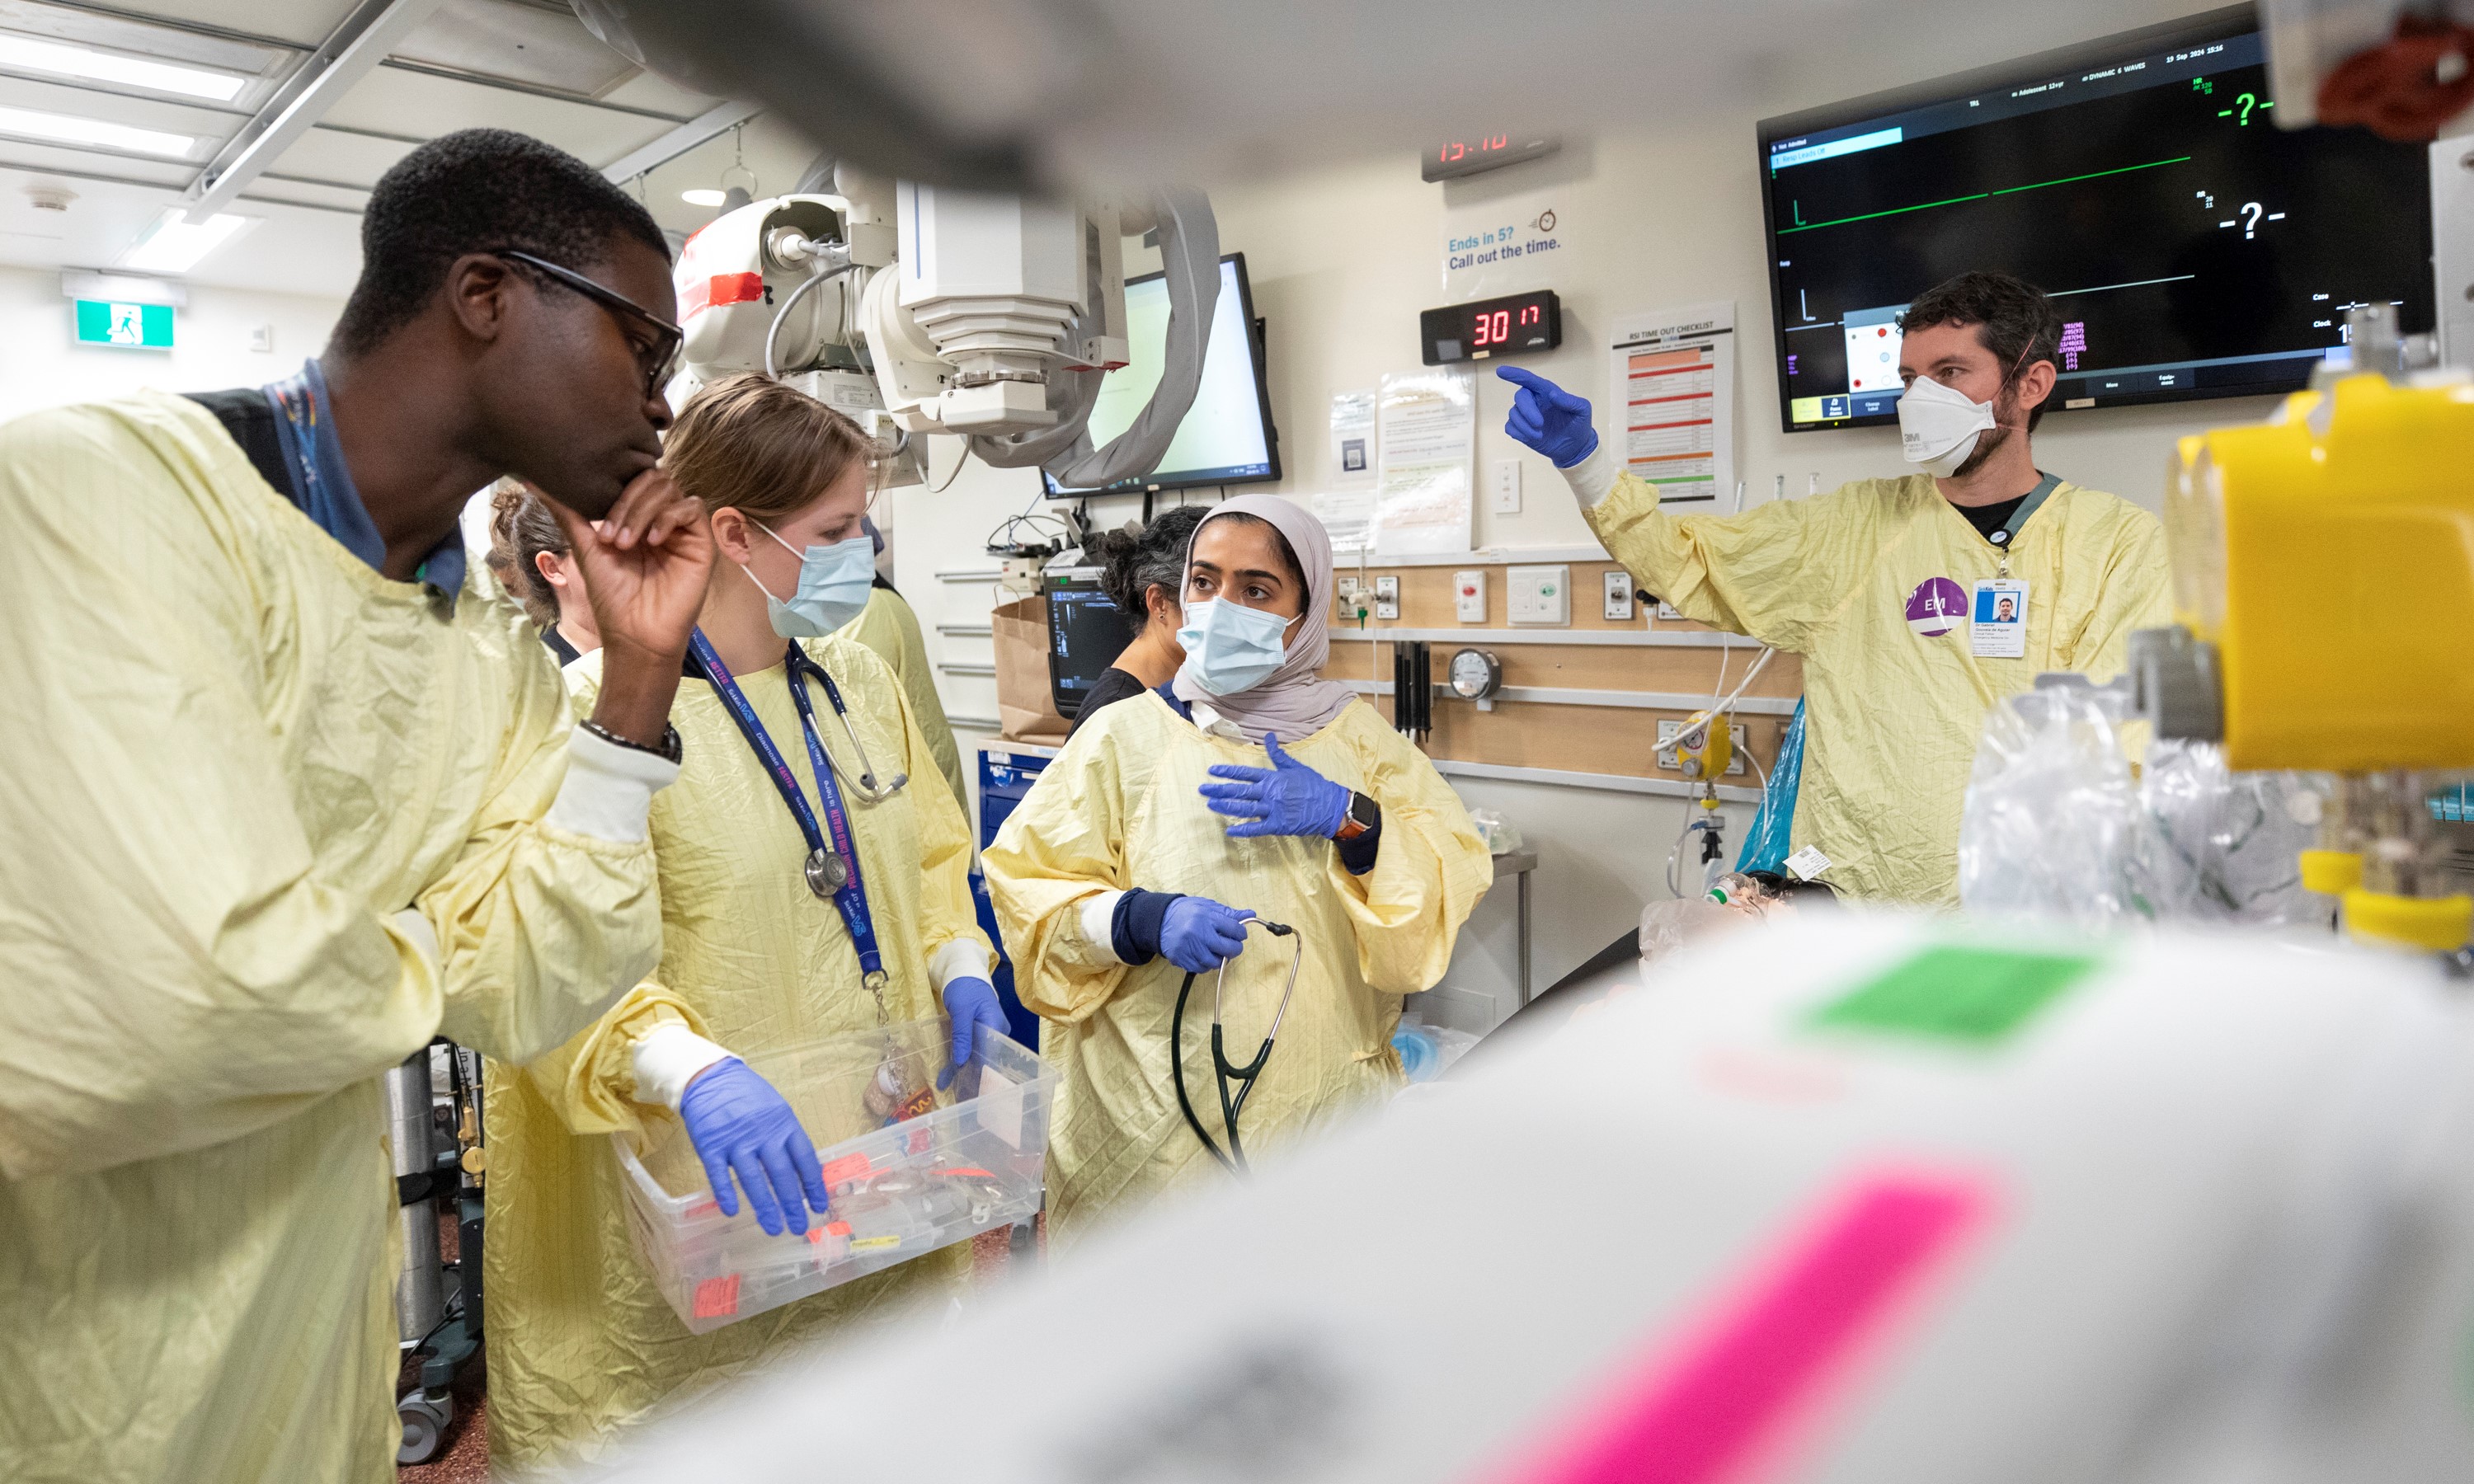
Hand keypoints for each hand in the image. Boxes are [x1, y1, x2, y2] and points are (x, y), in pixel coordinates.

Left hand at [550, 467, 711, 746]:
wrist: (634, 634)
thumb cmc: (612, 596)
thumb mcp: (585, 548)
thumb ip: (566, 512)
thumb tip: (531, 480)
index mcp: (637, 517)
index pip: (633, 478)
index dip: (615, 486)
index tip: (595, 518)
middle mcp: (661, 519)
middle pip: (653, 478)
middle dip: (627, 501)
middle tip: (610, 536)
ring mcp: (682, 530)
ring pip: (670, 489)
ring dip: (642, 512)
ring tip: (626, 544)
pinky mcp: (702, 542)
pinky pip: (692, 508)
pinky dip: (668, 518)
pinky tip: (652, 542)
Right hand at [677, 1058, 829, 1235]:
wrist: (711, 1077)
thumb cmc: (749, 1095)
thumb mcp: (777, 1109)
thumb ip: (788, 1137)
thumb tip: (806, 1171)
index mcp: (784, 1124)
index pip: (805, 1159)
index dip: (814, 1185)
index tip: (820, 1206)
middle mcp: (763, 1134)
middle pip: (782, 1174)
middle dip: (793, 1204)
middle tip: (800, 1227)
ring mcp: (735, 1141)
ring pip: (753, 1179)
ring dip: (765, 1207)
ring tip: (774, 1228)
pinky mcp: (710, 1146)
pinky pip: (719, 1174)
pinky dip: (725, 1193)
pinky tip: (732, 1211)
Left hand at [938, 976, 1008, 1088]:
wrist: (962, 970)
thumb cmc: (965, 987)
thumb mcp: (962, 1010)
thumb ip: (962, 1035)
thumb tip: (960, 1062)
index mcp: (996, 1026)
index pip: (992, 1056)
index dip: (983, 1075)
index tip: (973, 1092)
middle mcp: (995, 1032)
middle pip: (986, 1059)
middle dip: (973, 1078)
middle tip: (961, 1097)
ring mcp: (986, 1032)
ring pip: (977, 1056)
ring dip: (964, 1072)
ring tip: (953, 1091)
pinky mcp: (976, 1031)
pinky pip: (969, 1049)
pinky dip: (959, 1061)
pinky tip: (947, 1077)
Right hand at [1158, 896, 1254, 973]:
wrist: (1160, 919)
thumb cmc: (1186, 912)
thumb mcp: (1208, 906)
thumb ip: (1229, 913)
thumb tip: (1250, 914)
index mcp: (1206, 917)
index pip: (1235, 929)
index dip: (1241, 933)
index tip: (1239, 933)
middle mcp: (1198, 933)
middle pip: (1229, 949)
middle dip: (1235, 948)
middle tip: (1231, 945)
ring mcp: (1189, 948)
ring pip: (1216, 962)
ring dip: (1220, 958)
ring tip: (1217, 950)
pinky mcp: (1181, 959)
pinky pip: (1201, 969)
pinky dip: (1206, 964)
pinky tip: (1204, 955)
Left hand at [1200, 733, 1351, 839]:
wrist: (1330, 806)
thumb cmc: (1313, 785)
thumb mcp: (1295, 766)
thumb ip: (1278, 753)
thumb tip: (1269, 736)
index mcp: (1272, 778)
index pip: (1244, 773)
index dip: (1227, 772)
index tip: (1211, 771)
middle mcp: (1269, 792)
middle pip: (1238, 790)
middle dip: (1218, 789)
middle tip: (1202, 789)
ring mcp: (1272, 809)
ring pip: (1243, 808)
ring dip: (1225, 806)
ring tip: (1210, 805)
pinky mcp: (1278, 825)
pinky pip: (1256, 828)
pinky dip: (1242, 830)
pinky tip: (1229, 831)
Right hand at [1498, 366, 1597, 467]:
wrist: (1575, 448)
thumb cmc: (1579, 424)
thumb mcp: (1582, 410)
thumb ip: (1570, 401)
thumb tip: (1553, 395)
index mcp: (1546, 391)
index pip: (1529, 379)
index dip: (1515, 374)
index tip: (1501, 371)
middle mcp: (1534, 400)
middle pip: (1520, 397)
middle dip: (1527, 411)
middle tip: (1540, 424)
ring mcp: (1526, 415)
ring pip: (1513, 414)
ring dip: (1525, 426)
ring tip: (1540, 435)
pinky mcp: (1521, 430)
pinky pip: (1510, 427)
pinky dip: (1519, 433)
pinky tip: (1532, 438)